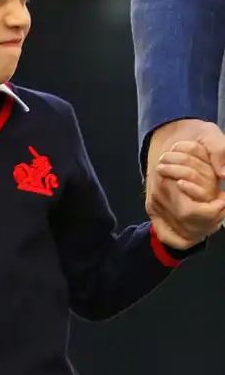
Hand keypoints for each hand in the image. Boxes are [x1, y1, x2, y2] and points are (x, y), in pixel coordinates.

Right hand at [146, 120, 224, 245]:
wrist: (170, 137)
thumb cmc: (192, 138)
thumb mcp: (209, 135)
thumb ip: (219, 151)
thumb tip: (224, 174)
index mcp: (165, 180)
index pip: (189, 211)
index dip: (212, 211)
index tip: (222, 199)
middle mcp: (158, 197)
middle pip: (188, 225)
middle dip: (211, 219)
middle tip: (220, 203)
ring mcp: (155, 208)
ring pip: (183, 233)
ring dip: (204, 227)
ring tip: (215, 211)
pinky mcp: (156, 214)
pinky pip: (170, 238)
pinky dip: (187, 239)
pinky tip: (201, 228)